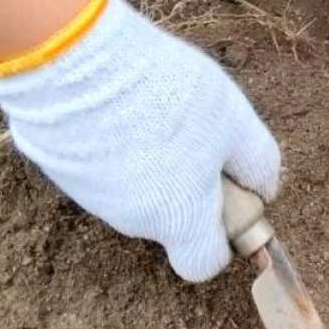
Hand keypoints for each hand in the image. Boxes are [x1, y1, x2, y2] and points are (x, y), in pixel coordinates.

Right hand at [0, 0, 280, 280]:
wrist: (76, 65)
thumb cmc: (167, 97)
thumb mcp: (236, 123)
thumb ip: (258, 164)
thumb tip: (264, 191)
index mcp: (178, 219)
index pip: (203, 263)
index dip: (224, 236)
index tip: (233, 194)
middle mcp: (132, 221)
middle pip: (175, 218)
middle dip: (193, 186)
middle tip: (199, 133)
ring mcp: (92, 197)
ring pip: (142, 190)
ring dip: (157, 162)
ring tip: (158, 109)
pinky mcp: (63, 169)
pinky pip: (108, 167)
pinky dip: (121, 146)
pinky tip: (124, 106)